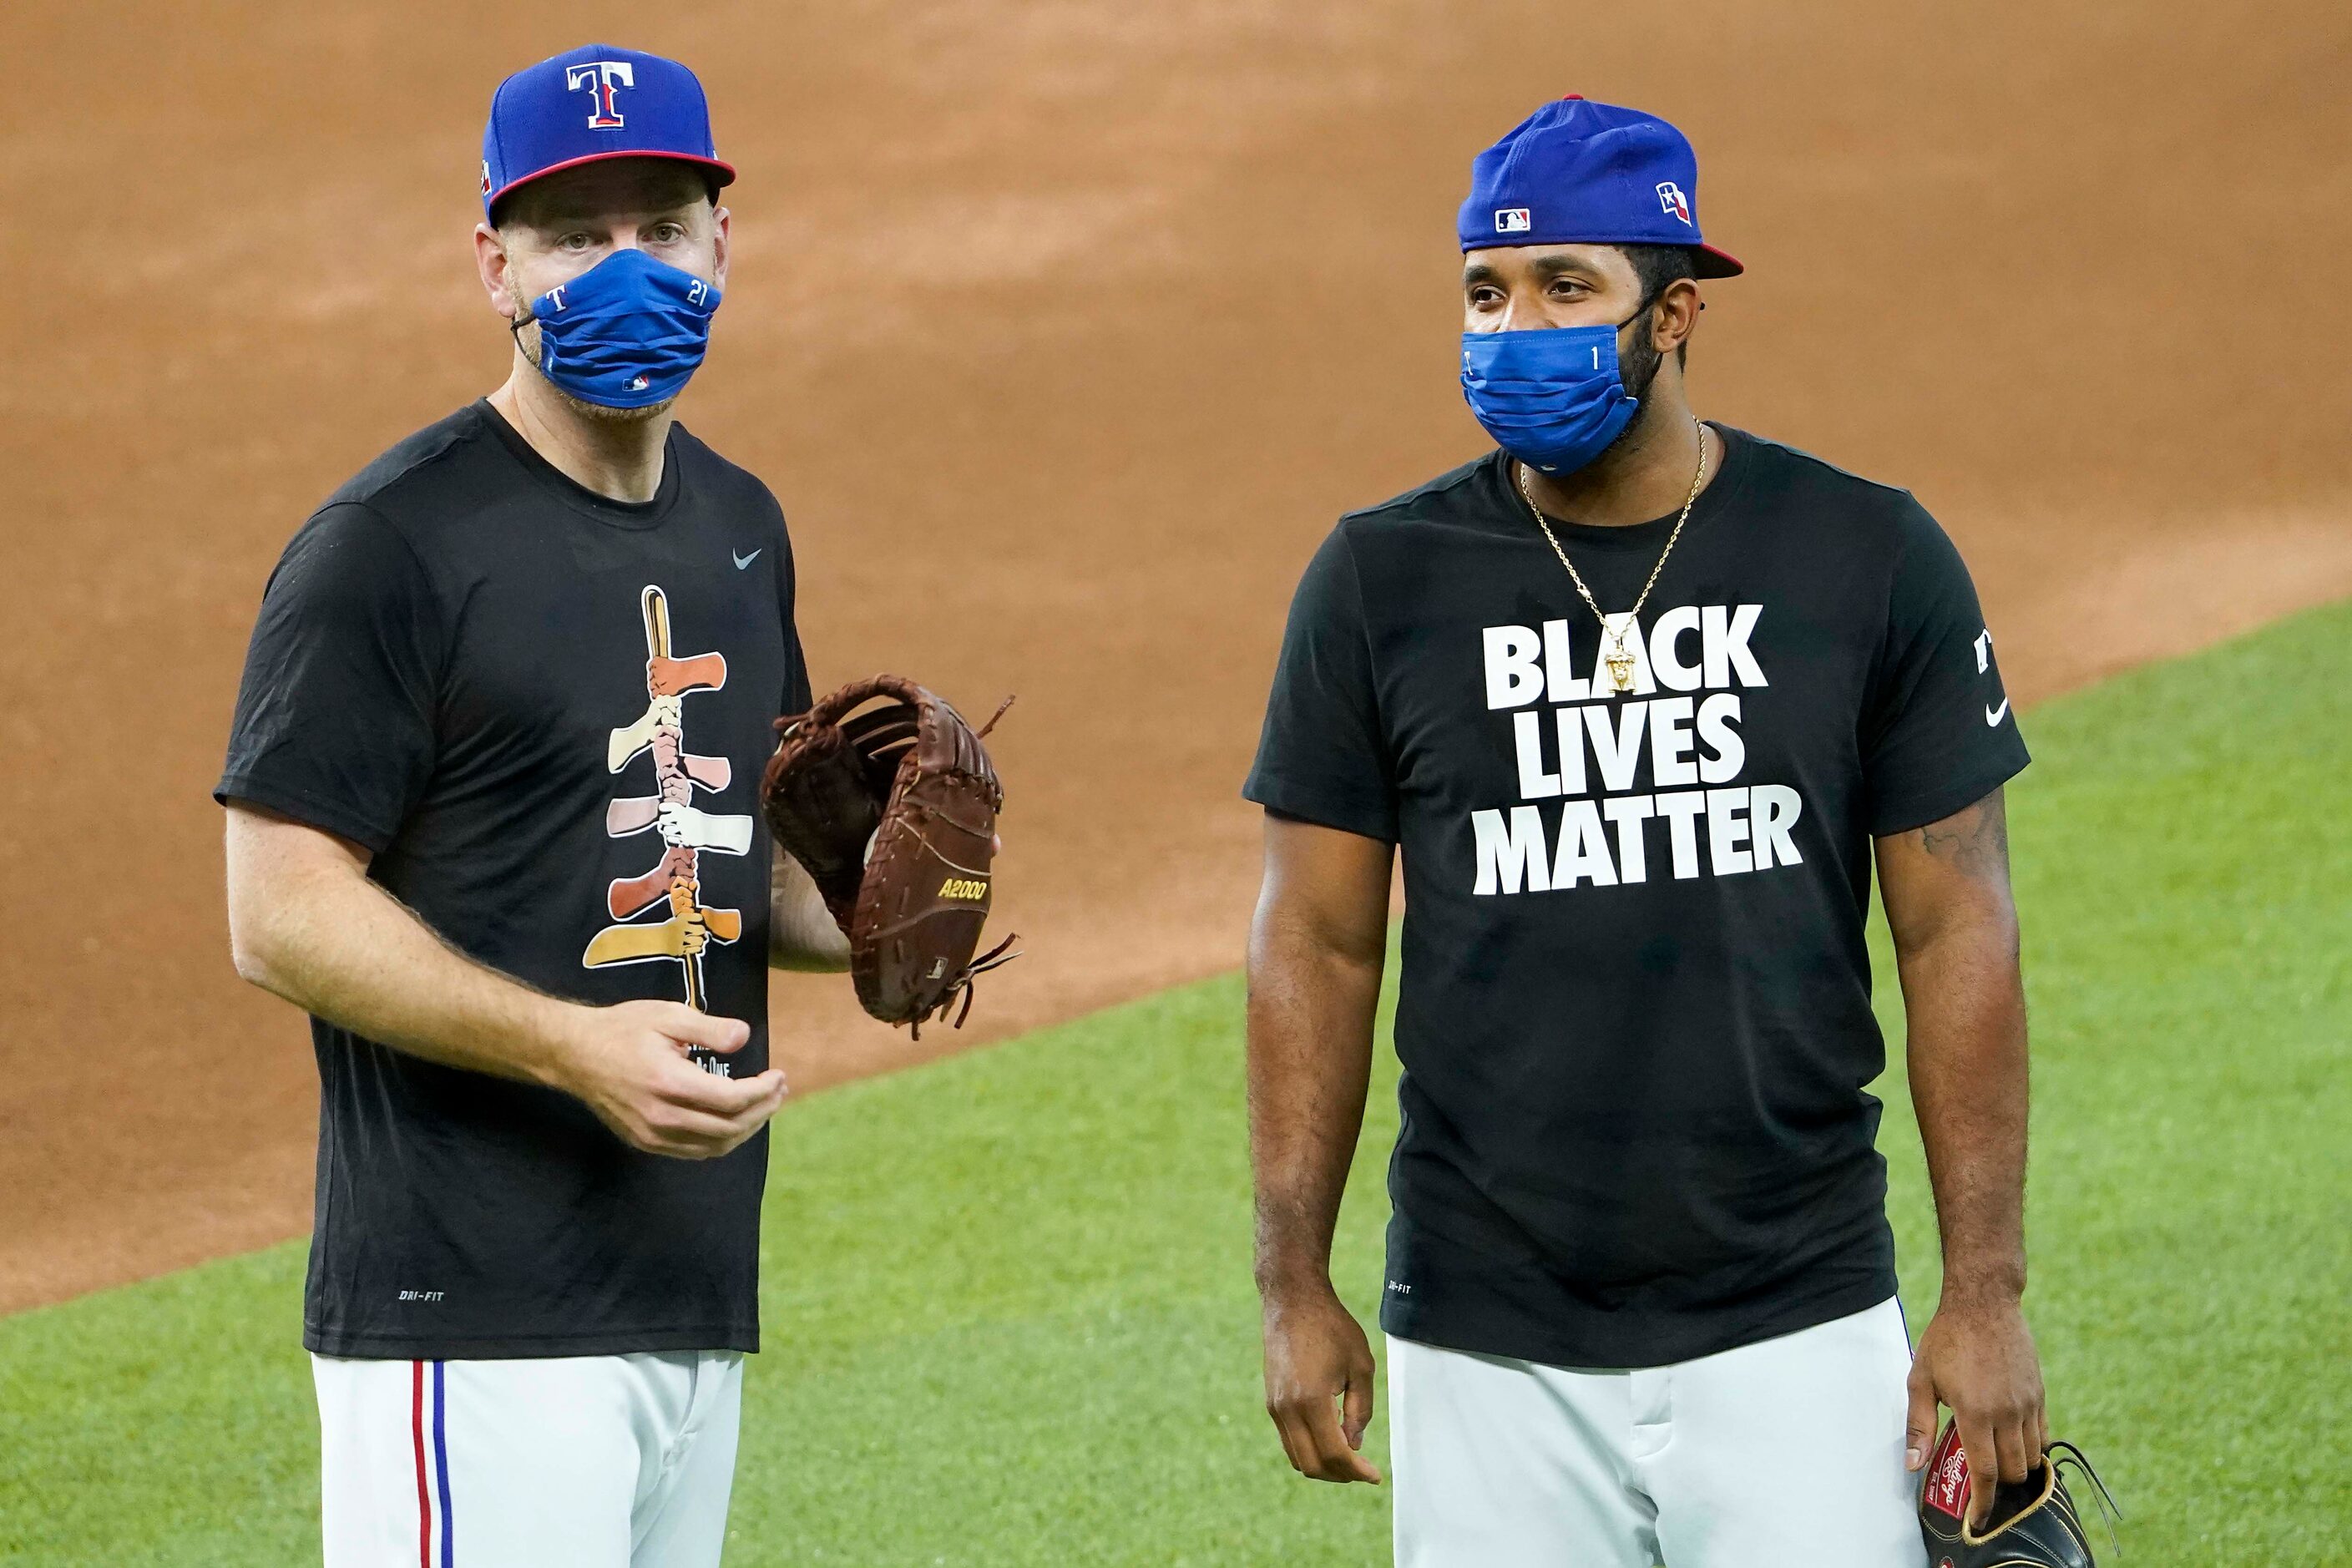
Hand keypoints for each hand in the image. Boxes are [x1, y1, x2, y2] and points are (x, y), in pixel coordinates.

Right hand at [548, 1000, 786, 1158]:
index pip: (732, 1100)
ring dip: (746, 1129)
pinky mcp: (645, 1142)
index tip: (778, 1075)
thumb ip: (710, 1028)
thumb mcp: (668, 1015)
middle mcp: (661, 1116)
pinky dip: (721, 1141)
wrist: (574, 1054)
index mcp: (669, 1083)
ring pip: (714, 1146)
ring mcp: (652, 1134)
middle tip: (779, 1091)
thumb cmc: (622, 1029)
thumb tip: (745, 1037)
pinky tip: (732, 1122)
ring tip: (763, 1106)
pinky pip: (694, 1152)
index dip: (763, 1091)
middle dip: (762, 1110)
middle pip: (729, 1128)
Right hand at [1261, 1285, 1381, 1483]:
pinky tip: (1330, 1437)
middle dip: (1340, 1474)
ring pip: (1297, 1457)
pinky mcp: (1271, 1402)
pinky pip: (1289, 1440)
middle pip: (1312, 1465)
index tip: (1374, 1475)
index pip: (1334, 1453)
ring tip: (1349, 1456)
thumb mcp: (1361, 1365)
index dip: (1356, 1471)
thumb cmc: (1331, 1327)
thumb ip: (1361, 1409)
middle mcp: (1287, 1409)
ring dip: (1323, 1465)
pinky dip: (1310, 1449)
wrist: (1292, 1300)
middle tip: (1363, 1469)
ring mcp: (1275, 1407)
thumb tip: (1354, 1444)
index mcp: (1311, 1400)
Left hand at [1906, 1294, 2046, 1527]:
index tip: (1978, 1519)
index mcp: (1976, 1412)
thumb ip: (1918, 1426)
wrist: (1984, 1304)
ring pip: (2030, 1457)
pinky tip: (2010, 1438)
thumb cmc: (1946, 1339)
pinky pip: (2042, 1435)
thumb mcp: (1920, 1380)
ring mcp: (2028, 1403)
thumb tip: (1913, 1465)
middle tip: (1978, 1479)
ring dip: (2013, 1466)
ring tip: (1992, 1457)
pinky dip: (2030, 1446)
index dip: (1983, 1502)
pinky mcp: (2040, 1393)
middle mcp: (2007, 1413)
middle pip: (2012, 1472)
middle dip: (1997, 1484)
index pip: (1986, 1473)